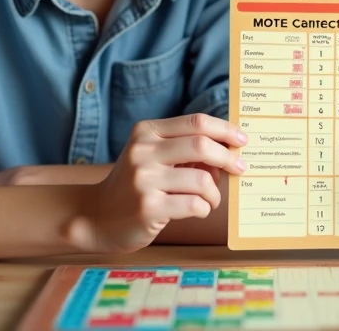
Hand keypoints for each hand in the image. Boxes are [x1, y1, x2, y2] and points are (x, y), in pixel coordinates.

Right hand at [66, 113, 247, 253]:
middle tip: (240, 168)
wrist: (96, 216)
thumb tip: (229, 150)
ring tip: (210, 199)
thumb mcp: (152, 156)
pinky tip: (198, 209)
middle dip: (228, 158)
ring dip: (215, 192)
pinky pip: (195, 204)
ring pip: (202, 179)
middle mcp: (143, 151)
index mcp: (146, 132)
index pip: (196, 122)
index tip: (242, 139)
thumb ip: (184, 149)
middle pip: (201, 145)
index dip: (225, 129)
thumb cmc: (135, 185)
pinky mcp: (148, 207)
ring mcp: (144, 180)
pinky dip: (205, 207)